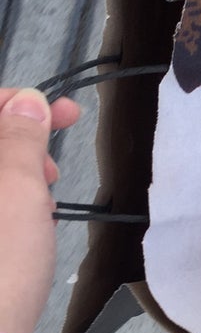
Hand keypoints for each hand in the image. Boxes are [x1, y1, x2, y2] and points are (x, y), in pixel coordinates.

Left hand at [0, 88, 80, 332]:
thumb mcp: (18, 189)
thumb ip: (20, 138)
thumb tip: (25, 102)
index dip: (15, 104)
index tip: (62, 113)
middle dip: (18, 145)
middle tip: (55, 167)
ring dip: (14, 179)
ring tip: (44, 206)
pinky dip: (5, 210)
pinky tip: (28, 230)